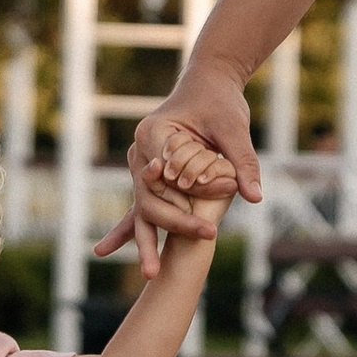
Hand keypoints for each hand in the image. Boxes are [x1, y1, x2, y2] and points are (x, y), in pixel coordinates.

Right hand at [95, 67, 262, 279]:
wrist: (208, 83)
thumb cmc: (219, 102)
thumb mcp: (233, 130)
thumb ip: (241, 163)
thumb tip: (254, 196)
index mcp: (154, 135)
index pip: (166, 180)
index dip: (186, 206)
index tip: (205, 230)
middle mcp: (141, 151)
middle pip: (148, 201)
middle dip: (158, 235)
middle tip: (158, 269)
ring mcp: (141, 165)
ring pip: (141, 208)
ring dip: (140, 241)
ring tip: (147, 273)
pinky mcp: (149, 175)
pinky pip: (142, 204)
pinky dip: (126, 228)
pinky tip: (103, 250)